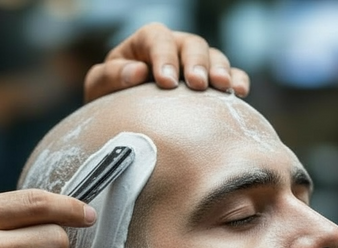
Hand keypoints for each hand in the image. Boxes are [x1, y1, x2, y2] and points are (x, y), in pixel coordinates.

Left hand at [84, 22, 249, 101]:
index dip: (164, 57)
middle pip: (191, 44)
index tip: (166, 82)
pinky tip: (239, 93)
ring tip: (222, 88)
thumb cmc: (109, 99)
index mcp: (145, 43)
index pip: (157, 38)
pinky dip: (237, 80)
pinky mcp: (210, 82)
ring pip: (214, 56)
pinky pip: (230, 75)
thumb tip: (138, 72)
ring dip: (220, 70)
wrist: (124, 118)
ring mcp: (194, 64)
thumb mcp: (99, 87)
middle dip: (196, 63)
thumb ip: (111, 76)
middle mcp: (174, 48)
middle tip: (197, 84)